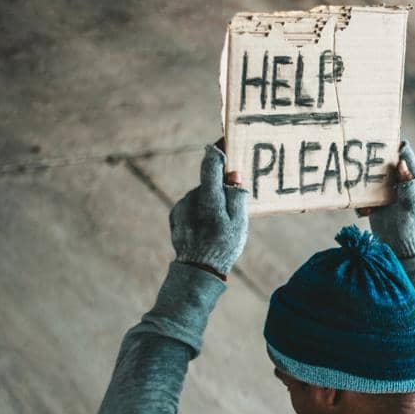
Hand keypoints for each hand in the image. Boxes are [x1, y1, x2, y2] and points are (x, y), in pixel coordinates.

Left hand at [169, 142, 248, 275]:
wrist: (197, 270)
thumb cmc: (223, 246)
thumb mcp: (239, 223)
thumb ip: (236, 196)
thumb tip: (233, 175)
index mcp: (208, 199)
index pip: (210, 166)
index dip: (216, 152)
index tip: (221, 143)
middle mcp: (191, 199)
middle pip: (208, 184)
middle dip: (220, 189)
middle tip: (232, 206)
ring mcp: (181, 206)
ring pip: (201, 195)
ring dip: (211, 202)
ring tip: (219, 224)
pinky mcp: (175, 215)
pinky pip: (192, 205)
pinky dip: (201, 210)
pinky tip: (207, 227)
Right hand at [361, 140, 414, 258]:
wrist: (399, 249)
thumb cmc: (410, 228)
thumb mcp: (411, 208)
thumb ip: (407, 186)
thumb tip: (402, 163)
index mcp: (412, 179)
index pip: (404, 153)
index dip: (392, 144)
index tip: (376, 142)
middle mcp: (399, 180)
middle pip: (384, 160)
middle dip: (372, 163)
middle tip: (361, 169)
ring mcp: (386, 189)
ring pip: (371, 175)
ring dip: (364, 183)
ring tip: (366, 199)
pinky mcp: (375, 199)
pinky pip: (363, 192)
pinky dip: (361, 200)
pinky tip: (365, 213)